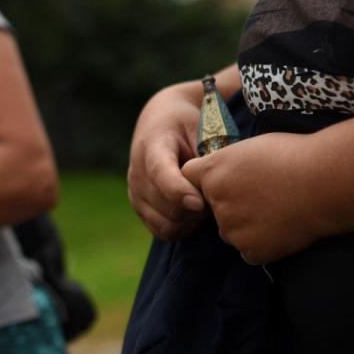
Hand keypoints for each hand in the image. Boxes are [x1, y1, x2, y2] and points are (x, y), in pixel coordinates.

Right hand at [127, 81, 208, 239]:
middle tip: (218, 198)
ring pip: (166, 224)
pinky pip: (162, 231)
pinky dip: (182, 228)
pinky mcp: (139, 207)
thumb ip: (206, 155)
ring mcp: (135, 192)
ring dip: (191, 221)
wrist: (160, 123)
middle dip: (197, 209)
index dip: (179, 191)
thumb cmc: (186, 124)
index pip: (160, 174)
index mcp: (153, 145)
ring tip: (207, 204)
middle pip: (167, 206)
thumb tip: (218, 183)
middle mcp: (137, 172)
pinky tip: (195, 213)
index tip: (200, 203)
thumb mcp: (199, 127)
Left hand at [180, 131, 329, 263]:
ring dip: (247, 225)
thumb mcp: (252, 147)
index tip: (225, 179)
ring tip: (277, 210)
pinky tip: (283, 227)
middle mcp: (216, 202)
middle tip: (263, 195)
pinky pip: (249, 250)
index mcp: (212, 172)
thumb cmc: (295, 156)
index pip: (189, 178)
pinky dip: (263, 243)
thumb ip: (229, 164)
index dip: (206, 179)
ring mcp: (232, 229)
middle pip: (213, 208)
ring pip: (231, 231)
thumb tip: (225, 173)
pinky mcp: (250, 250)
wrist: (326, 183)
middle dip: (230, 204)